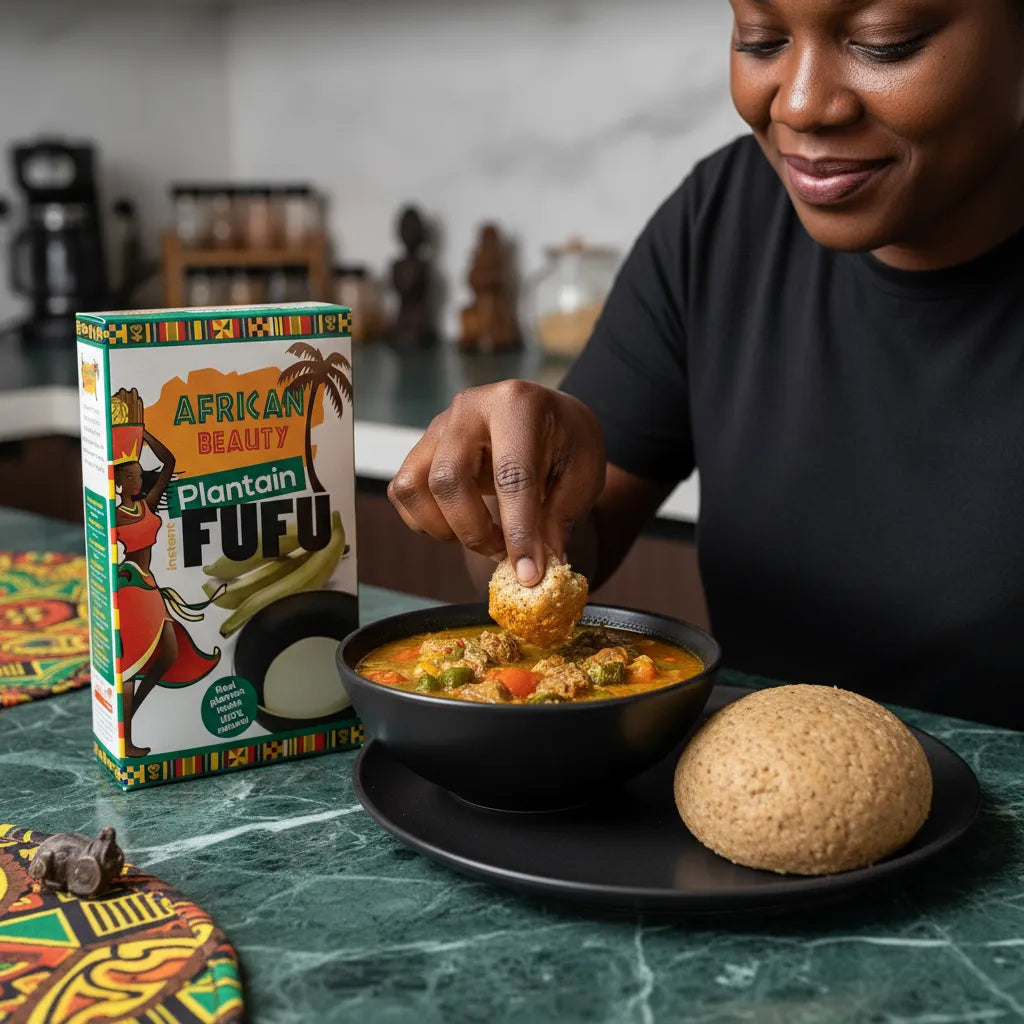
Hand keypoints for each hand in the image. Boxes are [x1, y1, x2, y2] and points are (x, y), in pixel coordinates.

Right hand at [388, 381, 605, 584]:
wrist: (545, 414)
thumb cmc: (566, 441)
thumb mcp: (583, 473)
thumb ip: (561, 517)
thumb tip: (541, 566)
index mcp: (517, 404)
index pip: (511, 476)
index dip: (519, 531)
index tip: (529, 574)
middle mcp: (469, 408)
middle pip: (448, 479)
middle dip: (475, 531)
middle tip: (504, 554)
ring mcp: (438, 426)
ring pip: (414, 487)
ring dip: (445, 528)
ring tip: (482, 538)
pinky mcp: (421, 446)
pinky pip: (404, 492)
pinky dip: (425, 521)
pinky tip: (460, 526)